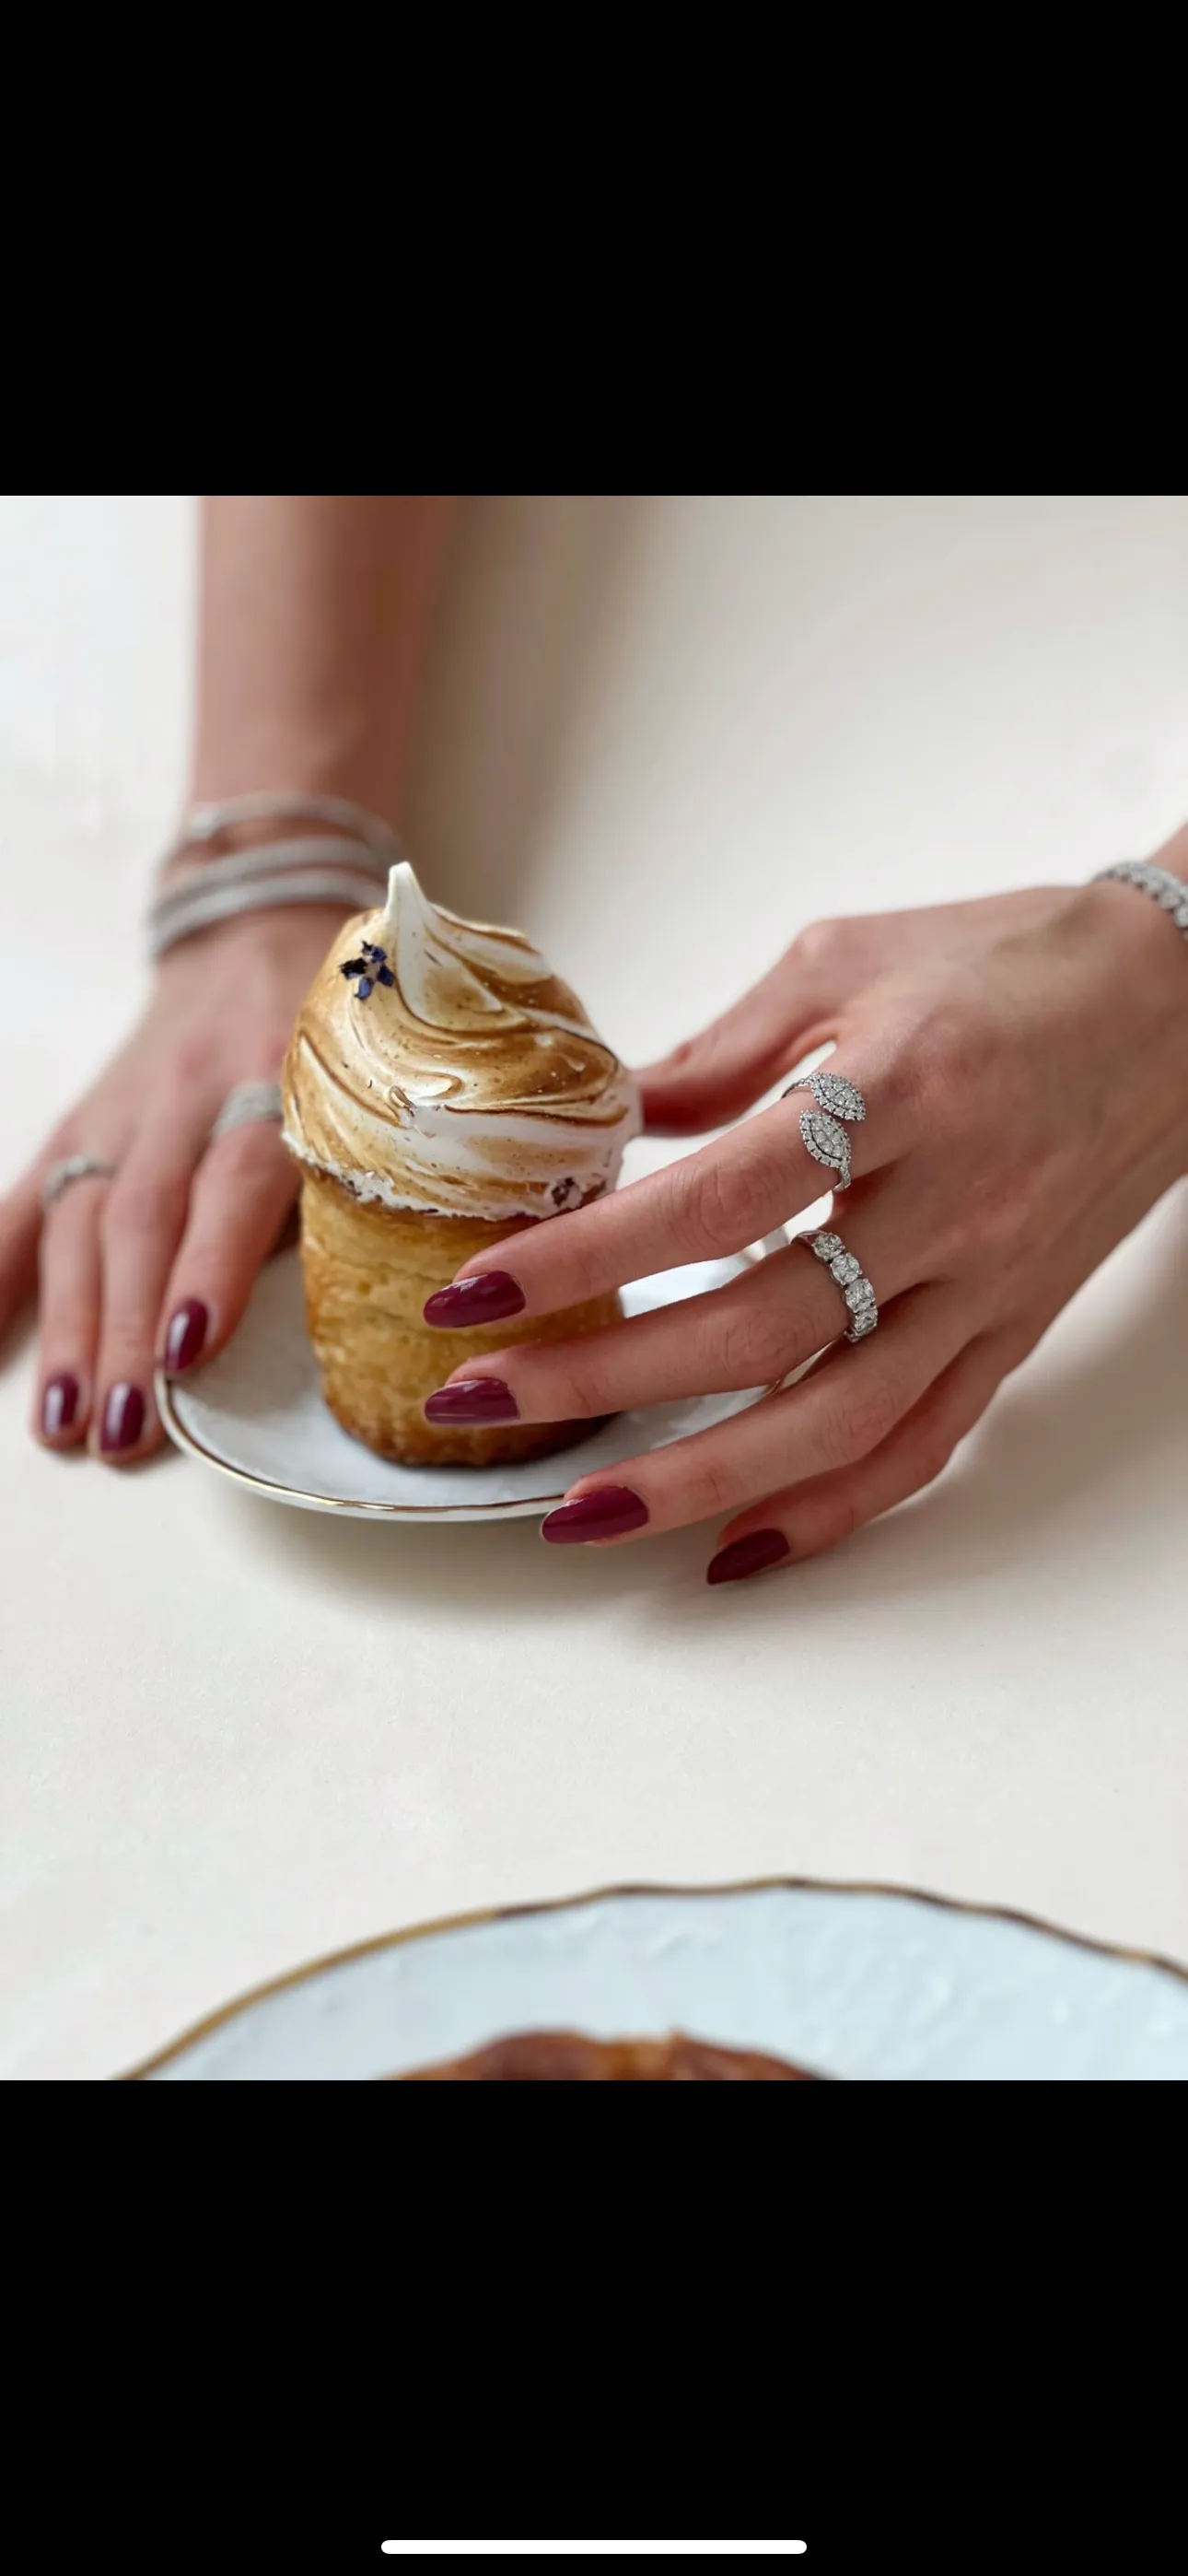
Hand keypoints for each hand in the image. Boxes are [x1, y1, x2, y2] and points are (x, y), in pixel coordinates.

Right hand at [0, 906, 345, 1463]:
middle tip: (124, 1428)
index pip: (238, 1179)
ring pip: (84, 1219)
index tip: (190, 1350)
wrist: (262, 920)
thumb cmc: (349, 1027)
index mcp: (286, 1079)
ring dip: (71, 1326)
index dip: (211, 1265)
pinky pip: (26, 1195)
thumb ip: (381, 1177)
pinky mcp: (84, 1118)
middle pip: (146, 1218)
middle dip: (127, 1330)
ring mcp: (128, 1108)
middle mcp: (195, 1091)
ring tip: (63, 1421)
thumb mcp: (381, 1084)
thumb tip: (408, 1307)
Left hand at [422, 871, 1187, 1578]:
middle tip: (478, 1402)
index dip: (587, 1257)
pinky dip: (830, 1511)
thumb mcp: (843, 962)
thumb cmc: (1010, 962)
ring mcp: (986, 1289)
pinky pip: (919, 1447)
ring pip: (834, 1423)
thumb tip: (604, 1123)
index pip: (714, 1202)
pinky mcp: (1011, 1335)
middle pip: (755, 1329)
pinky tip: (736, 1547)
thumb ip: (719, 1055)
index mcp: (897, 1093)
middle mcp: (946, 1209)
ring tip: (580, 1513)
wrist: (1181, 999)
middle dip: (601, 1377)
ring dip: (697, 1481)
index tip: (476, 1289)